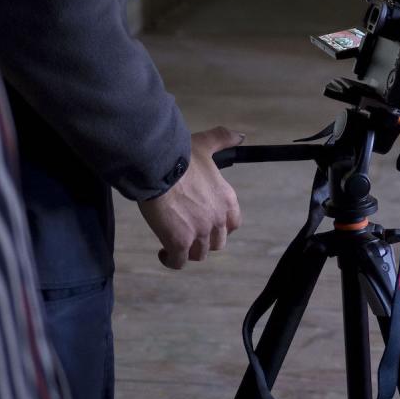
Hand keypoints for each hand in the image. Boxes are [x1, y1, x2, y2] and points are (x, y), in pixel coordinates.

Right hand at [138, 127, 243, 269]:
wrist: (159, 168)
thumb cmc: (181, 157)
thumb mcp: (206, 144)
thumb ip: (223, 139)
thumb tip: (240, 136)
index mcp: (226, 200)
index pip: (233, 224)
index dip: (220, 227)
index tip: (206, 223)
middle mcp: (217, 219)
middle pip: (217, 243)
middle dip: (204, 241)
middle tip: (188, 233)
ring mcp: (200, 232)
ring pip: (199, 254)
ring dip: (187, 251)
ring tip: (174, 243)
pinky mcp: (179, 242)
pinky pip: (178, 262)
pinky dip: (171, 260)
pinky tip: (163, 252)